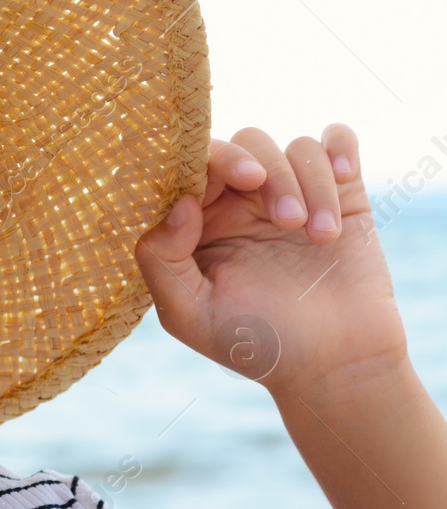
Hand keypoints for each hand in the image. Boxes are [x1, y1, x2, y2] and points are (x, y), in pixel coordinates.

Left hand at [133, 123, 408, 403]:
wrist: (333, 366)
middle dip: (266, 170)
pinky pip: (336, 143)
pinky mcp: (342, 195)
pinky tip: (347, 173)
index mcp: (198, 220)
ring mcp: (292, 194)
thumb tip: (178, 203)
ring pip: (294, 148)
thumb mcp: (188, 313)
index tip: (241, 180)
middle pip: (245, 146)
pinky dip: (340, 146)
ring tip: (319, 237)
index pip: (194, 165)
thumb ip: (161, 260)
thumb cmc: (253, 343)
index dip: (212, 160)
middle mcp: (241, 201)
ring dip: (310, 183)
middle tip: (285, 219)